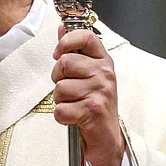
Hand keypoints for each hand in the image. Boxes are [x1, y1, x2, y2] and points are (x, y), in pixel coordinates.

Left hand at [51, 25, 125, 165]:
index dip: (66, 42)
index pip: (85, 36)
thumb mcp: (89, 75)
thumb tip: (62, 28)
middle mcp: (104, 74)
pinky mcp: (92, 110)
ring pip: (60, 88)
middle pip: (64, 63)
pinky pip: (60, 109)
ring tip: (74, 105)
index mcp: (104, 62)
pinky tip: (74, 118)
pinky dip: (62, 117)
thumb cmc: (95, 104)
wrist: (107, 138)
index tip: (59, 53)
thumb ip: (75, 51)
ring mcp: (100, 92)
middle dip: (59, 79)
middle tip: (70, 91)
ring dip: (61, 101)